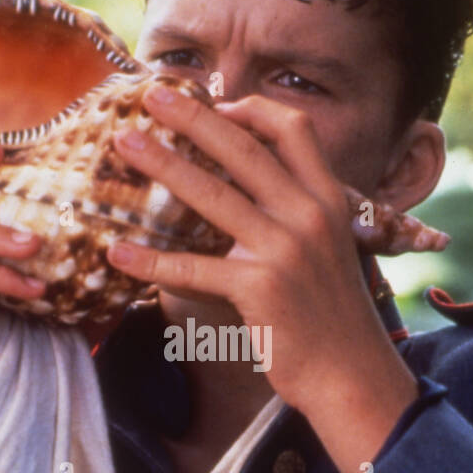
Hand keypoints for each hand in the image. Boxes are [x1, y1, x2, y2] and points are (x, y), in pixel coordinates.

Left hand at [106, 83, 417, 430]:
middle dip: (193, 115)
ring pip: (212, 195)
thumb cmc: (334, 319)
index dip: (251, 108)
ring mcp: (285, 251)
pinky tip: (118, 252)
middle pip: (243, 147)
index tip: (216, 102)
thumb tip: (247, 196)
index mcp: (329, 200)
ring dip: (163, 165)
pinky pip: (193, 267)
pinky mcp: (260, 289)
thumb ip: (297, 216)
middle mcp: (310, 215)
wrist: (354, 377)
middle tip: (151, 95)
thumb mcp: (330, 252)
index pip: (293, 130)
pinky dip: (151, 260)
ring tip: (125, 145)